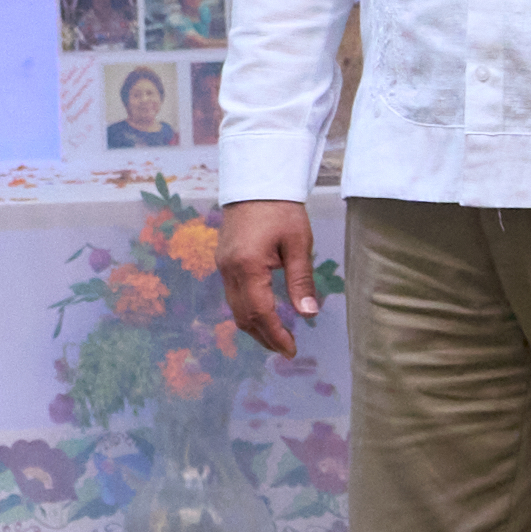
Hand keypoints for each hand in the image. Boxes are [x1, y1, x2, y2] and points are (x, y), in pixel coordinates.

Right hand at [211, 199, 321, 361]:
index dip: (275, 335)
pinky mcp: (223, 260)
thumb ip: (301, 280)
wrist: (255, 181)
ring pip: (234, 308)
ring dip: (254, 326)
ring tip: (275, 336)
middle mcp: (229, 270)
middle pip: (243, 316)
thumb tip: (308, 314)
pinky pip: (232, 295)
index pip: (261, 313)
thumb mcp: (298, 243)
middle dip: (264, 337)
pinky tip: (263, 313)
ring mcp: (223, 265)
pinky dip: (247, 311)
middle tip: (285, 349)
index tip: (291, 350)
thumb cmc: (281, 209)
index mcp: (248, 266)